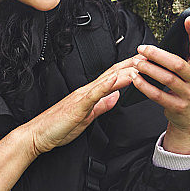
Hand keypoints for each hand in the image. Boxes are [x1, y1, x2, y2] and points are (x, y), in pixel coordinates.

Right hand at [23, 56, 141, 156]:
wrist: (37, 134)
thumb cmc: (58, 127)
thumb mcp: (87, 116)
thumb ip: (101, 105)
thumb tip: (115, 97)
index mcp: (89, 94)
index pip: (114, 77)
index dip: (131, 68)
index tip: (146, 62)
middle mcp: (86, 91)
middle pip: (113, 73)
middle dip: (132, 64)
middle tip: (151, 55)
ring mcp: (82, 96)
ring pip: (106, 80)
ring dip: (124, 71)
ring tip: (140, 64)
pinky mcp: (77, 105)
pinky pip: (93, 93)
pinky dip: (105, 85)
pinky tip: (115, 79)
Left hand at [132, 16, 189, 153]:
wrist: (189, 117)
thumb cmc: (187, 87)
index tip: (188, 18)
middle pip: (177, 64)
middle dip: (157, 55)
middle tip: (141, 48)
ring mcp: (188, 94)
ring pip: (167, 79)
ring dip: (149, 69)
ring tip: (136, 62)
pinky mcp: (177, 106)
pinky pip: (158, 95)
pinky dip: (145, 86)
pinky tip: (135, 79)